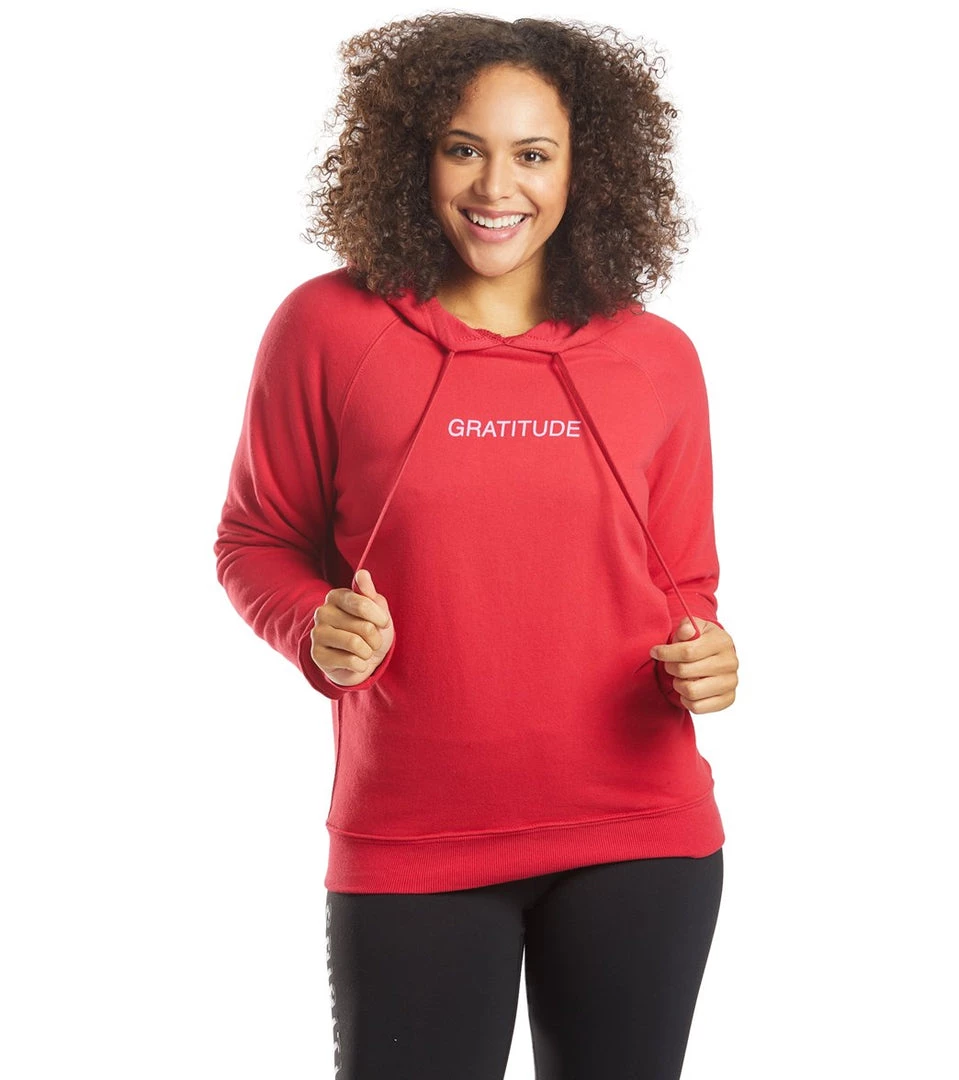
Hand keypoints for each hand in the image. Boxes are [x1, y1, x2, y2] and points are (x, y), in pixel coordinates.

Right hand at [310, 569, 394, 686]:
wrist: (362, 661)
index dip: (380, 618)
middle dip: (376, 638)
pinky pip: (350, 661)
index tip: (384, 624)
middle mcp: (322, 612)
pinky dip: (361, 665)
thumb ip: (370, 593)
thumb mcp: (377, 611)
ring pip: (356, 643)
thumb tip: (362, 573)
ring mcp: (317, 633)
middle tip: (373, 642)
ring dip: (368, 652)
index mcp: (336, 596)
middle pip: (364, 626)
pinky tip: (356, 663)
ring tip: (366, 652)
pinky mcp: (317, 655)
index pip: (364, 604)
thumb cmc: (370, 632)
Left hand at [649, 617, 737, 713]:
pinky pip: (697, 707)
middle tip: (670, 665)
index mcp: (722, 641)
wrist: (716, 655)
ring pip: (690, 691)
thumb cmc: (700, 640)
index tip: (655, 652)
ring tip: (679, 678)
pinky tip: (687, 688)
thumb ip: (687, 627)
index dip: (665, 653)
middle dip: (670, 668)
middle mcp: (730, 663)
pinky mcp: (728, 699)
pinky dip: (686, 700)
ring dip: (678, 685)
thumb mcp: (694, 627)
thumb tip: (685, 632)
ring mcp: (730, 682)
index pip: (687, 652)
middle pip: (685, 672)